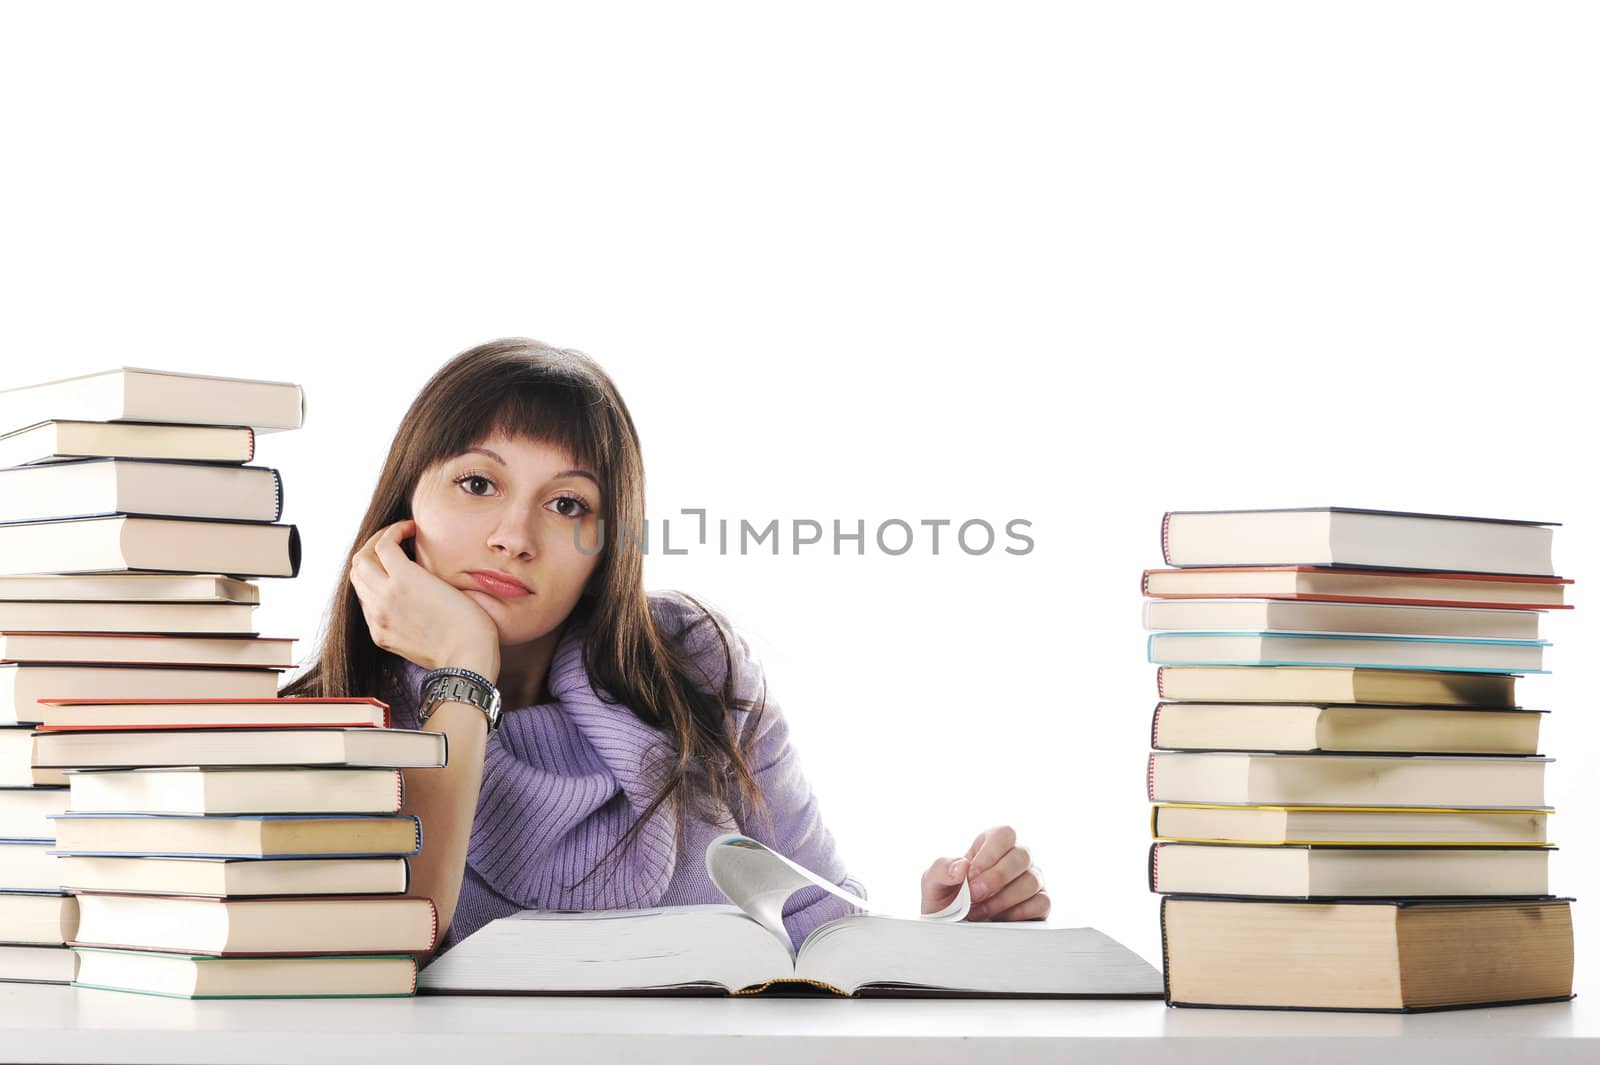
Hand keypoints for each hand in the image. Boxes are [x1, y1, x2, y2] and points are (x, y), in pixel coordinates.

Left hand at [348, 519, 500, 679]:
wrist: (466, 659)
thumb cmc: (470, 621)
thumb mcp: (447, 582)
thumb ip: (421, 567)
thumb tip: (412, 556)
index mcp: (403, 579)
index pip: (384, 543)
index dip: (395, 530)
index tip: (409, 529)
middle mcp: (384, 597)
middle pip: (361, 559)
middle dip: (375, 544)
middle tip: (393, 540)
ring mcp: (378, 617)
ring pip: (357, 581)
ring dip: (370, 566)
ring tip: (388, 563)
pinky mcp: (379, 634)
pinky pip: (365, 605)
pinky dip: (372, 590)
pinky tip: (390, 589)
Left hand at [921, 825, 1048, 921]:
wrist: (954, 932)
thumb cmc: (945, 902)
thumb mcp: (932, 883)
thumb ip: (941, 868)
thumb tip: (962, 866)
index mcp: (991, 845)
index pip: (1005, 833)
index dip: (990, 853)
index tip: (971, 874)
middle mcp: (1015, 859)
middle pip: (1023, 854)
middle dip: (996, 877)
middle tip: (975, 895)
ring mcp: (1031, 880)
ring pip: (1032, 880)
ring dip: (1003, 899)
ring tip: (980, 912)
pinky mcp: (1039, 904)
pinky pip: (1042, 902)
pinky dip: (1018, 913)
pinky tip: (999, 919)